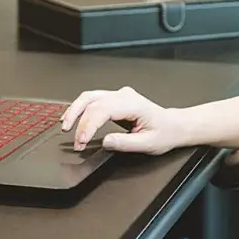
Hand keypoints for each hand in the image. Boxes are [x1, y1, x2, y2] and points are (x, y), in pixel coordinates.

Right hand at [59, 86, 183, 154]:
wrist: (173, 125)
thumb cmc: (164, 133)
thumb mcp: (148, 144)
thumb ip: (126, 144)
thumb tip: (105, 142)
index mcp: (133, 104)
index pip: (103, 110)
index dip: (88, 125)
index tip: (81, 141)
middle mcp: (124, 96)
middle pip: (92, 100)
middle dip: (79, 121)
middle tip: (74, 140)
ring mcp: (119, 95)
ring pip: (90, 96)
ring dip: (75, 110)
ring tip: (65, 126)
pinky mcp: (115, 99)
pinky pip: (93, 99)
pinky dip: (80, 108)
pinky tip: (73, 117)